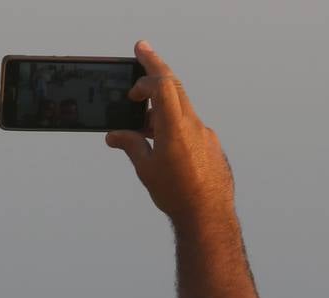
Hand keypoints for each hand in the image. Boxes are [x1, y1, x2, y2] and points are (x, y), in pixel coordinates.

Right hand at [106, 40, 235, 226]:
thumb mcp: (147, 169)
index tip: (134, 75)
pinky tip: (165, 143)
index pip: (163, 84)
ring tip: (143, 122)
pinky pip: (191, 126)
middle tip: (143, 51)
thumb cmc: (179, 195)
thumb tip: (116, 136)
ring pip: (182, 107)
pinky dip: (175, 124)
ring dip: (162, 106)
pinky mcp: (212, 145)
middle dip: (156, 68)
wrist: (209, 216)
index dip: (147, 73)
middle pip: (175, 86)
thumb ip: (131, 145)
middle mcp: (193, 125)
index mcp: (175, 126)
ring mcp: (205, 134)